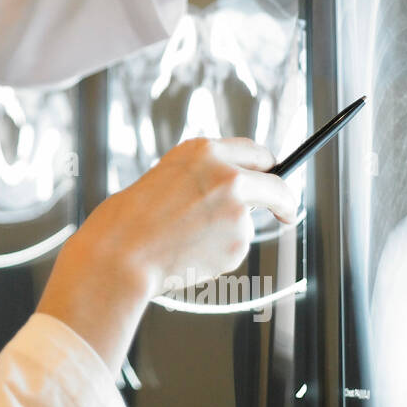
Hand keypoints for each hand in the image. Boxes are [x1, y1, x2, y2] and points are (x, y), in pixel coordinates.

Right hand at [37, 137, 298, 375]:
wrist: (121, 254)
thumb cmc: (130, 219)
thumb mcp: (168, 176)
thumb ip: (204, 177)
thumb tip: (233, 191)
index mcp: (205, 151)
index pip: (257, 152)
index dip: (268, 167)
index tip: (274, 176)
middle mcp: (228, 175)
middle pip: (277, 185)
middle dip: (283, 200)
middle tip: (285, 213)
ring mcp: (237, 210)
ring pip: (248, 223)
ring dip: (229, 234)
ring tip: (185, 241)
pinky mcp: (239, 243)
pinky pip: (235, 249)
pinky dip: (217, 255)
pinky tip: (188, 254)